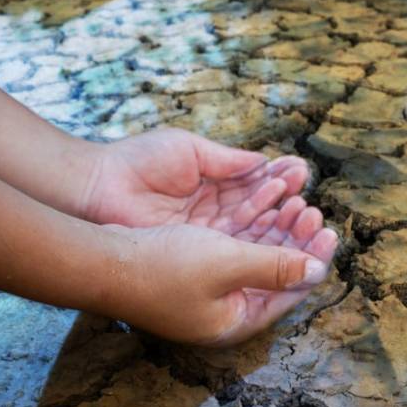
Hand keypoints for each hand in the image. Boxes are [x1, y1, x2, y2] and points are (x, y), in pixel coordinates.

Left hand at [81, 128, 310, 235]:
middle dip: (288, 207)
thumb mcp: (189, 151)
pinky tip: (281, 231)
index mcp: (214, 185)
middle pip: (262, 214)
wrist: (97, 188)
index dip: (280, 181)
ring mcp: (208, 236)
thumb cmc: (137, 163)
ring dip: (281, 226)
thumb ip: (228, 161)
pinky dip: (261, 242)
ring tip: (303, 213)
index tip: (301, 173)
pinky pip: (237, 250)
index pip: (257, 186)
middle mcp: (215, 214)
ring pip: (254, 234)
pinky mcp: (199, 254)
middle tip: (309, 202)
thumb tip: (265, 163)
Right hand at [107, 216, 337, 345]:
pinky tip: (265, 203)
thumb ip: (275, 267)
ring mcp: (209, 292)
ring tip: (295, 201)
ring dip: (276, 229)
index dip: (314, 260)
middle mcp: (227, 310)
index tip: (331, 232)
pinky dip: (252, 227)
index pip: (290, 292)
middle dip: (296, 240)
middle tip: (314, 211)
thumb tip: (318, 271)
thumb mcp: (227, 264)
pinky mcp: (194, 271)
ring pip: (257, 256)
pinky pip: (235, 247)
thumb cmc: (162, 267)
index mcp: (238, 321)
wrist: (99, 260)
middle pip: (276, 273)